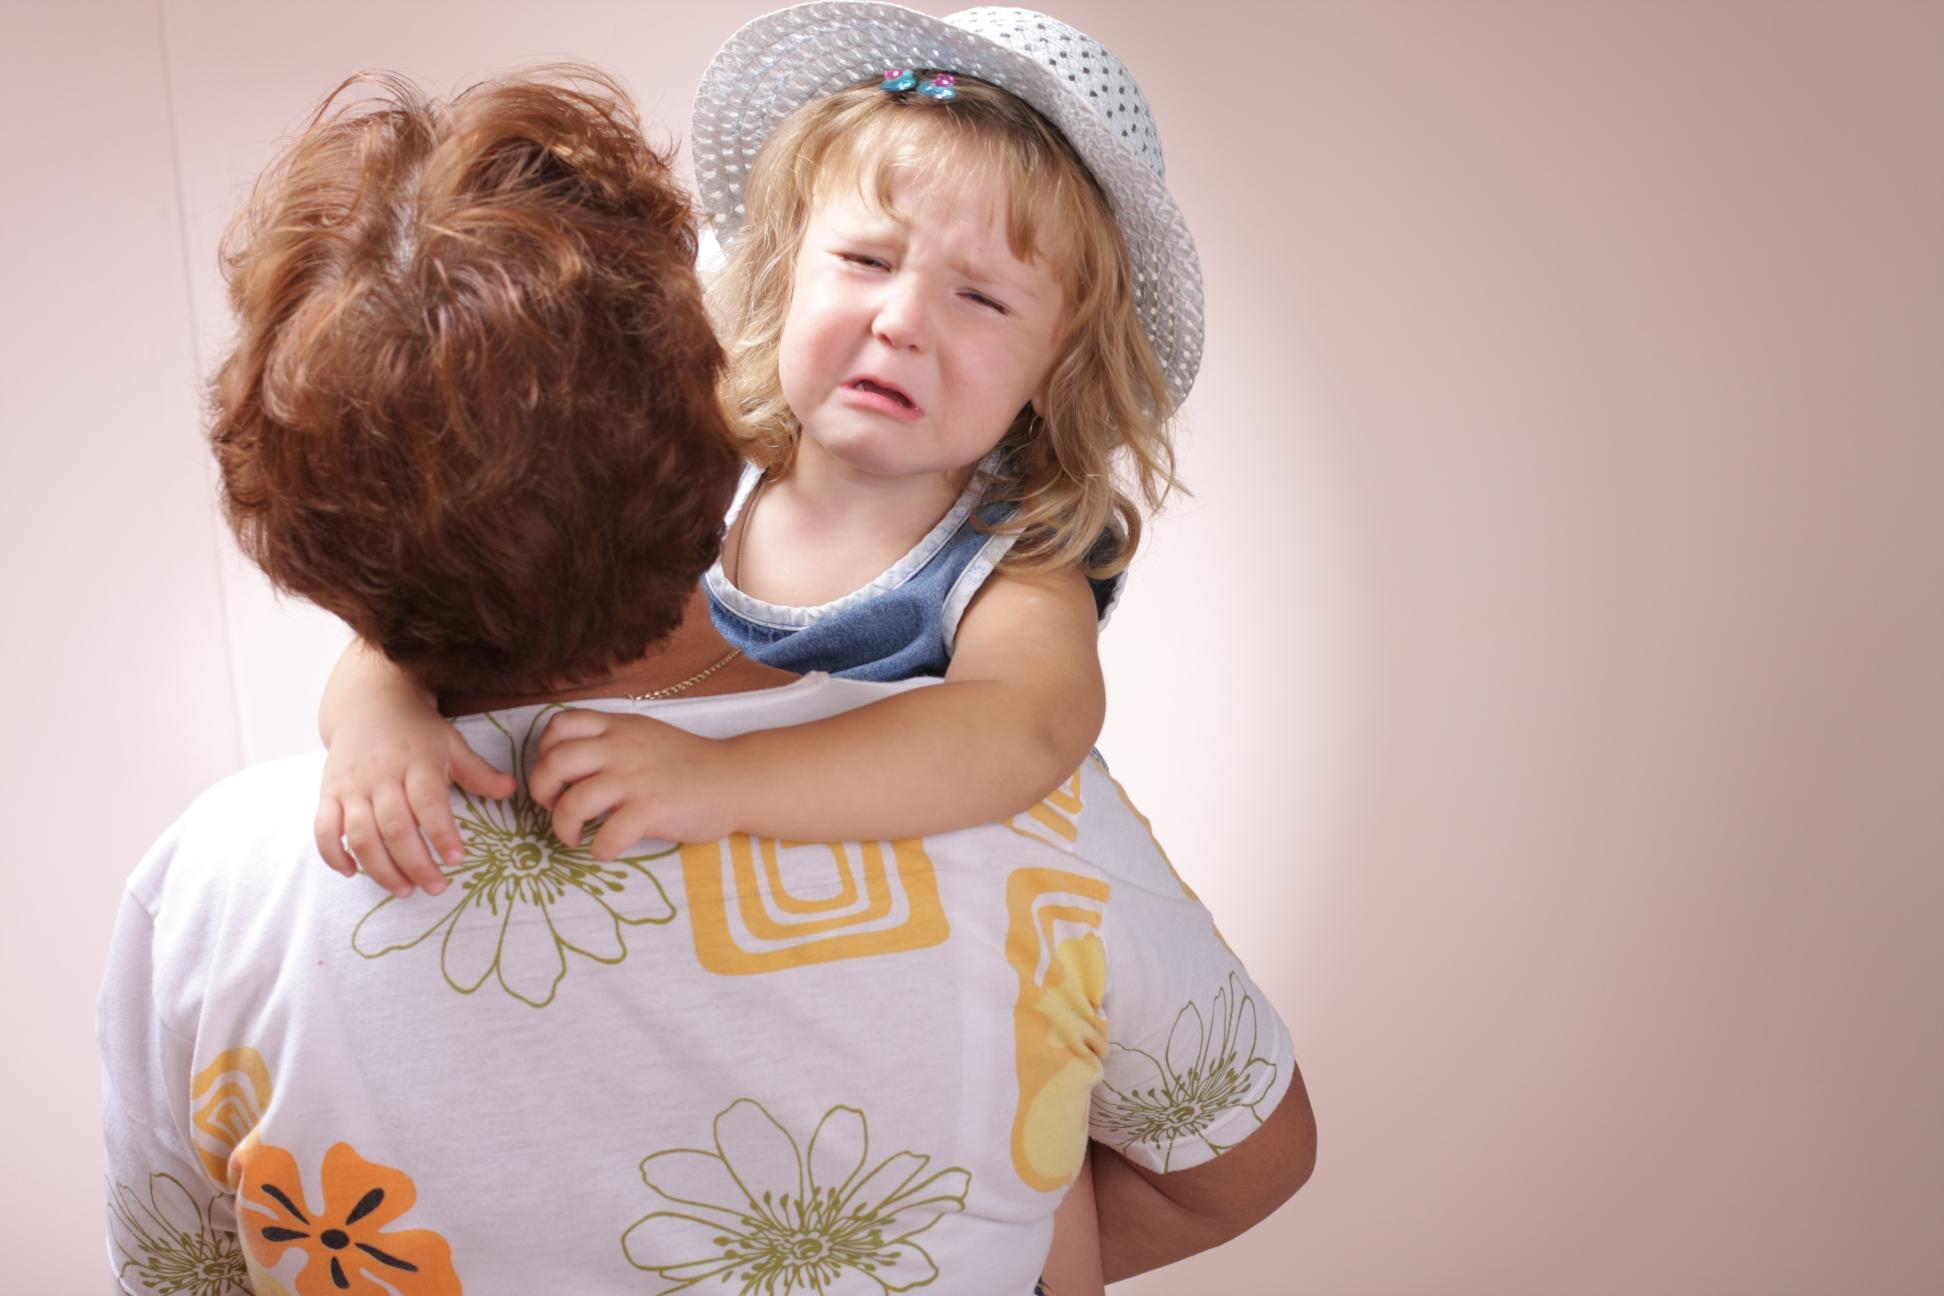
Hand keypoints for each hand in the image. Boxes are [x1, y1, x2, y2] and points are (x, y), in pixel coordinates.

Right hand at [314, 703, 516, 896]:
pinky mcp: (328, 793)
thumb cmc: (418, 731)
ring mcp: (351, 786)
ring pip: (360, 834)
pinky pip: (324, 829)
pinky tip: (351, 873)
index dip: (441, 833)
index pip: (428, 802)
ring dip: (380, 868)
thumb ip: (479, 772)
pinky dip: (333, 854)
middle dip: (415, 863)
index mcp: (417, 762)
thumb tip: (512, 790)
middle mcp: (381, 775)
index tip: (456, 859)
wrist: (369, 702)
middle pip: (395, 826)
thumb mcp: (452, 744)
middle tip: (436, 887)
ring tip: (404, 890)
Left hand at [529, 710, 736, 855]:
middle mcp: (621, 748)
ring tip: (575, 837)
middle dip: (542, 792)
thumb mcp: (645, 735)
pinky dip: (599, 850)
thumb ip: (610, 742)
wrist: (734, 778)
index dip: (544, 752)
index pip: (558, 726)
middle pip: (554, 763)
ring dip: (563, 827)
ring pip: (573, 802)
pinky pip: (608, 835)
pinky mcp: (652, 810)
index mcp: (617, 728)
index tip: (558, 775)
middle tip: (555, 807)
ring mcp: (636, 779)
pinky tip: (606, 851)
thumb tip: (571, 767)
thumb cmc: (688, 763)